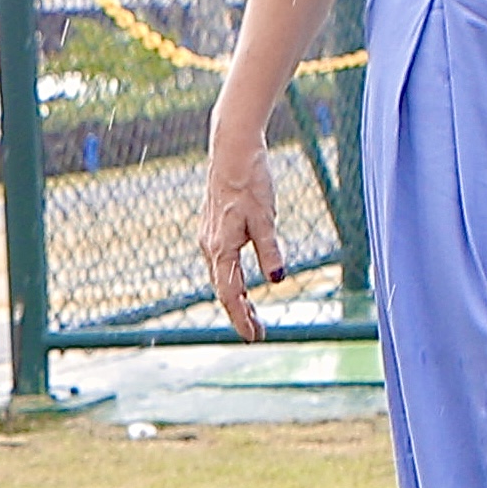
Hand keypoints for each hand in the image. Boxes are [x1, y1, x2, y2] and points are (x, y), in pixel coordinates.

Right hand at [200, 127, 285, 341]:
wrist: (231, 151)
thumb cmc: (250, 180)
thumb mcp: (265, 217)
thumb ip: (270, 250)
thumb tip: (277, 279)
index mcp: (221, 247)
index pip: (230, 294)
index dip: (242, 318)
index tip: (255, 336)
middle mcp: (210, 246)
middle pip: (224, 290)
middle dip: (241, 313)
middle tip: (259, 332)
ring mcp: (209, 238)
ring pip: (221, 277)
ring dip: (237, 297)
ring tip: (254, 314)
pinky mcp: (213, 229)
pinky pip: (220, 264)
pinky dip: (231, 280)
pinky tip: (241, 283)